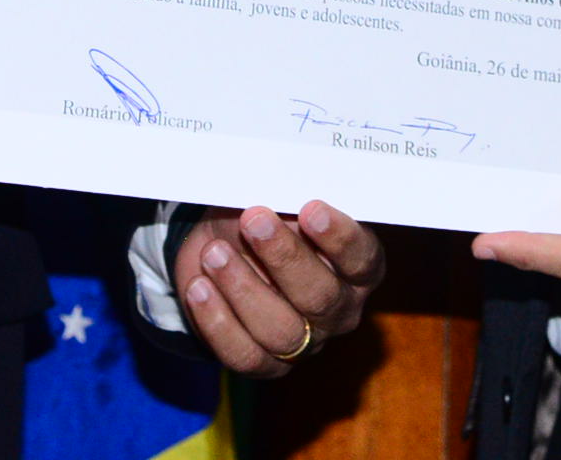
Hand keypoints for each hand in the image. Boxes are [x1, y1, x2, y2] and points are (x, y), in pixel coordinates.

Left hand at [174, 201, 384, 376]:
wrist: (224, 244)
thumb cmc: (265, 217)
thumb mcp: (277, 199)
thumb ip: (288, 201)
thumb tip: (281, 196)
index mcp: (359, 268)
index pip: (362, 258)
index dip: (339, 238)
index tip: (310, 209)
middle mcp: (340, 309)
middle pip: (320, 297)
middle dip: (283, 258)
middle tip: (252, 220)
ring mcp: (306, 343)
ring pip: (281, 331)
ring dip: (243, 289)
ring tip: (214, 254)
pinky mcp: (268, 364)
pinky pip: (244, 355)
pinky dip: (217, 322)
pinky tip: (199, 288)